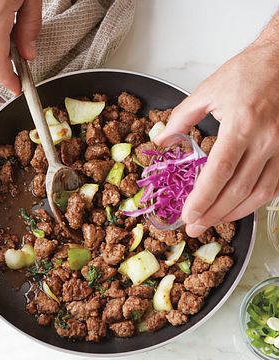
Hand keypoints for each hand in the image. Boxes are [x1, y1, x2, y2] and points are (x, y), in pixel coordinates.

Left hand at [154, 35, 278, 236]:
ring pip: (259, 194)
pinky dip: (255, 201)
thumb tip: (161, 141)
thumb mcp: (206, 91)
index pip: (219, 172)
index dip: (202, 198)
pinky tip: (238, 207)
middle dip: (214, 214)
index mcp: (242, 125)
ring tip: (212, 222)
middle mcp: (266, 140)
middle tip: (194, 227)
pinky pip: (274, 186)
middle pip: (238, 189)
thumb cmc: (246, 73)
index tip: (187, 215)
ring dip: (234, 213)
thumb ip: (180, 119)